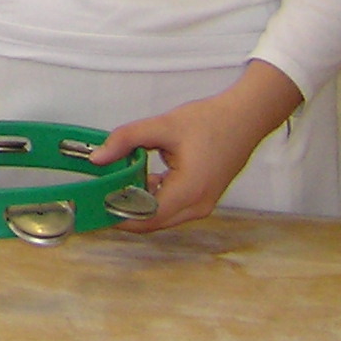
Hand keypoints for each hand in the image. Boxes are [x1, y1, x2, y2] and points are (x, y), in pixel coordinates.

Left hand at [91, 60, 304, 230]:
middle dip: (125, 211)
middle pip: (153, 221)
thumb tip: (98, 158)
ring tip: (115, 184)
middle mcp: (198, 206)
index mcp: (189, 192)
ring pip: (162, 215)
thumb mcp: (162, 126)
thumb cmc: (209, 122)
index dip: (118, 215)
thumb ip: (126, 139)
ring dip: (139, 203)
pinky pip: (172, 207)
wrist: (244, 119)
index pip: (146, 216)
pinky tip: (141, 178)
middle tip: (98, 196)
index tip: (95, 207)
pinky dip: (154, 197)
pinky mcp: (203, 198)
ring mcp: (203, 205)